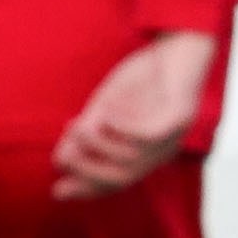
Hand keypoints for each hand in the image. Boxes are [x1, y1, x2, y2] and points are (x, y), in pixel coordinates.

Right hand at [49, 30, 218, 199]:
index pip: (117, 182)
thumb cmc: (142, 78)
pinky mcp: (180, 117)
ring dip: (98, 144)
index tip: (57, 191)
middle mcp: (161, 151)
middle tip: (61, 157)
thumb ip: (86, 132)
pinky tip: (105, 116)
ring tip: (75, 125)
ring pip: (132, 156)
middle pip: (123, 177)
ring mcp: (174, 136)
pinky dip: (122, 128)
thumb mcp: (106, 107)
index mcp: (146, 152)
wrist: (177, 45)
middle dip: (88, 172)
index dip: (87, 188)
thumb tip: (59, 159)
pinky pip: (148, 134)